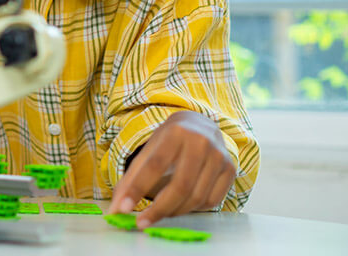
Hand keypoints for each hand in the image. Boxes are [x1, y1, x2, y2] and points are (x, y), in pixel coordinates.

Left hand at [108, 111, 235, 227]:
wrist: (200, 124)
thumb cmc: (169, 139)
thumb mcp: (148, 149)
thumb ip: (131, 177)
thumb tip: (116, 208)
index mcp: (175, 132)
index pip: (154, 165)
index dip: (138, 189)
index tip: (123, 208)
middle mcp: (201, 142)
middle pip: (180, 186)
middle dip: (158, 209)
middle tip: (142, 222)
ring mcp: (219, 156)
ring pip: (196, 197)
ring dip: (174, 211)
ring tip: (160, 212)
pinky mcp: (230, 170)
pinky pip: (211, 201)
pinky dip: (193, 209)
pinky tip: (181, 204)